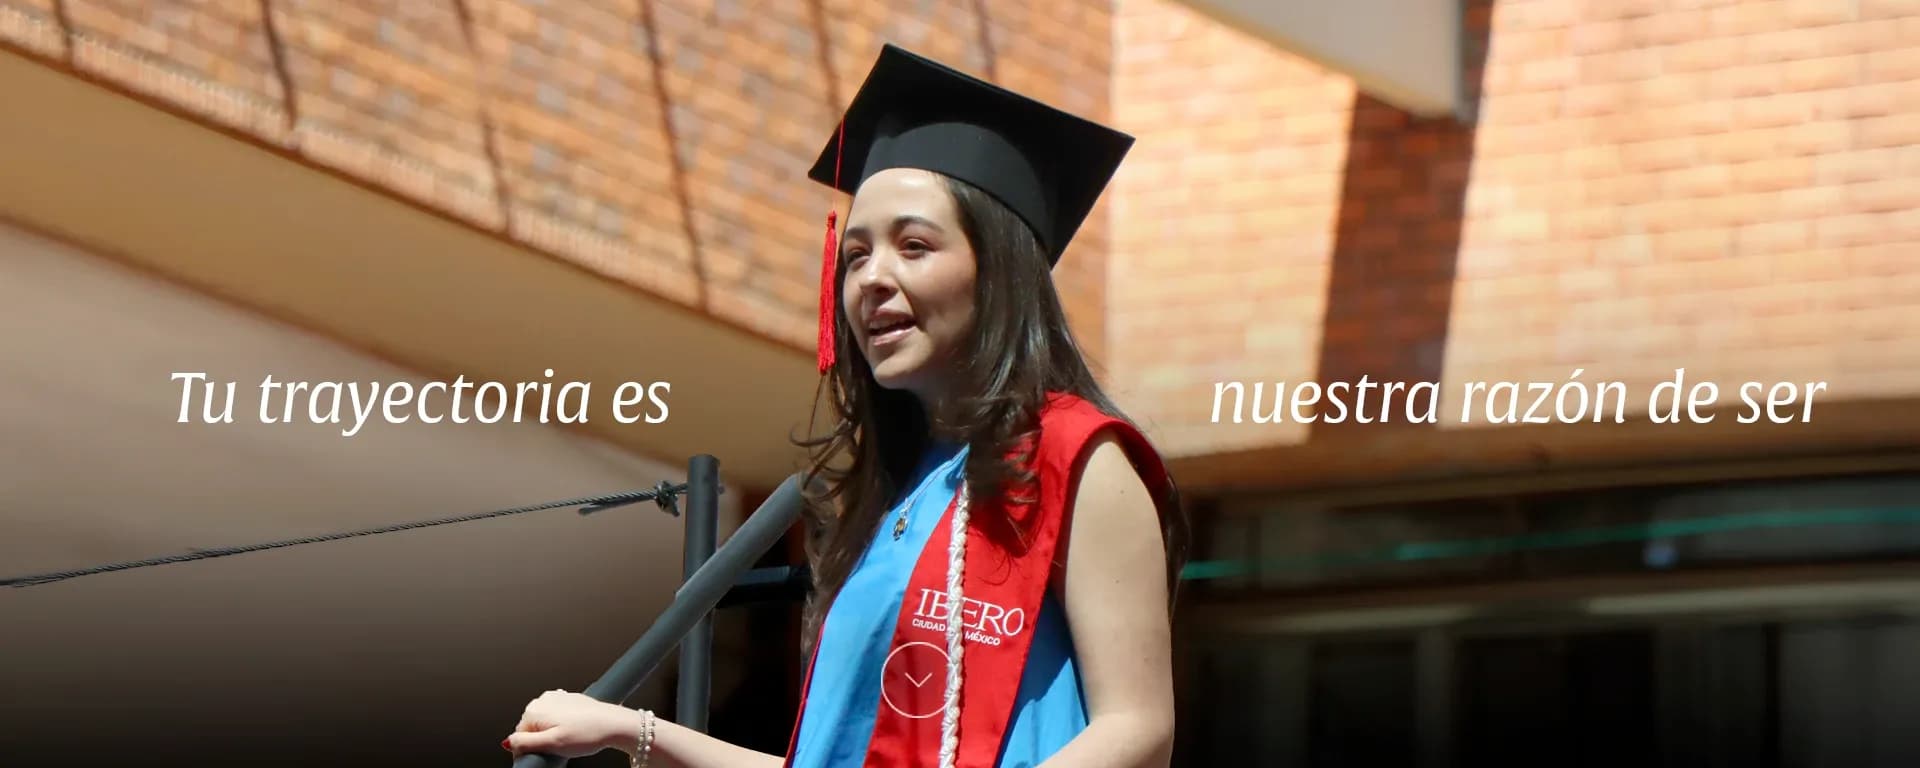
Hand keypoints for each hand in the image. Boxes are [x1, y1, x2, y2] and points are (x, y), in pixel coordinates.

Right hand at [504, 689, 644, 758]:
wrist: (614, 724)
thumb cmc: (588, 733)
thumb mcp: (552, 744)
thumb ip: (525, 743)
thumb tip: (508, 742)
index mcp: (535, 709)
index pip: (519, 736)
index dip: (529, 750)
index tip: (542, 756)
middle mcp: (543, 700)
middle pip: (531, 728)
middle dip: (541, 740)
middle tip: (558, 748)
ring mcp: (557, 698)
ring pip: (544, 723)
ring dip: (551, 733)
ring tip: (569, 740)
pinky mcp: (569, 699)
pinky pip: (557, 716)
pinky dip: (562, 725)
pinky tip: (575, 732)